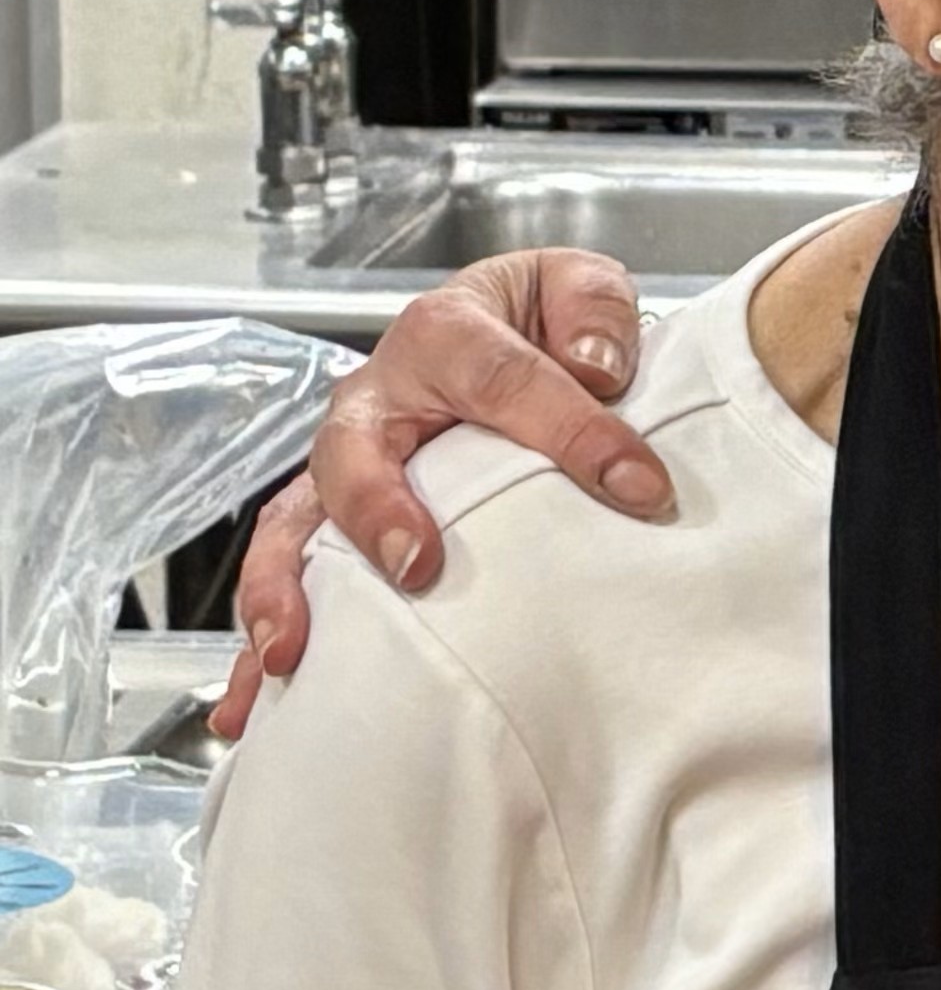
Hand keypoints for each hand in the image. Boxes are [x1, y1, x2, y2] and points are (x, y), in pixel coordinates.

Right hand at [220, 252, 663, 733]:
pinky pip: (286, 575)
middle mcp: (376, 400)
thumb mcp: (578, 287)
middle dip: (377, 511)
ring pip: (296, 523)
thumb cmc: (539, 318)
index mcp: (444, 333)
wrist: (505, 328)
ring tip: (294, 651)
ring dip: (288, 589)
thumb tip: (595, 367)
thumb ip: (594, 312)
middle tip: (415, 567)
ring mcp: (346, 464)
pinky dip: (263, 636)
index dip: (573, 432)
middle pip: (354, 452)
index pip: (506, 381)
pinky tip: (252, 702)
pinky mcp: (335, 519)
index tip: (638, 486)